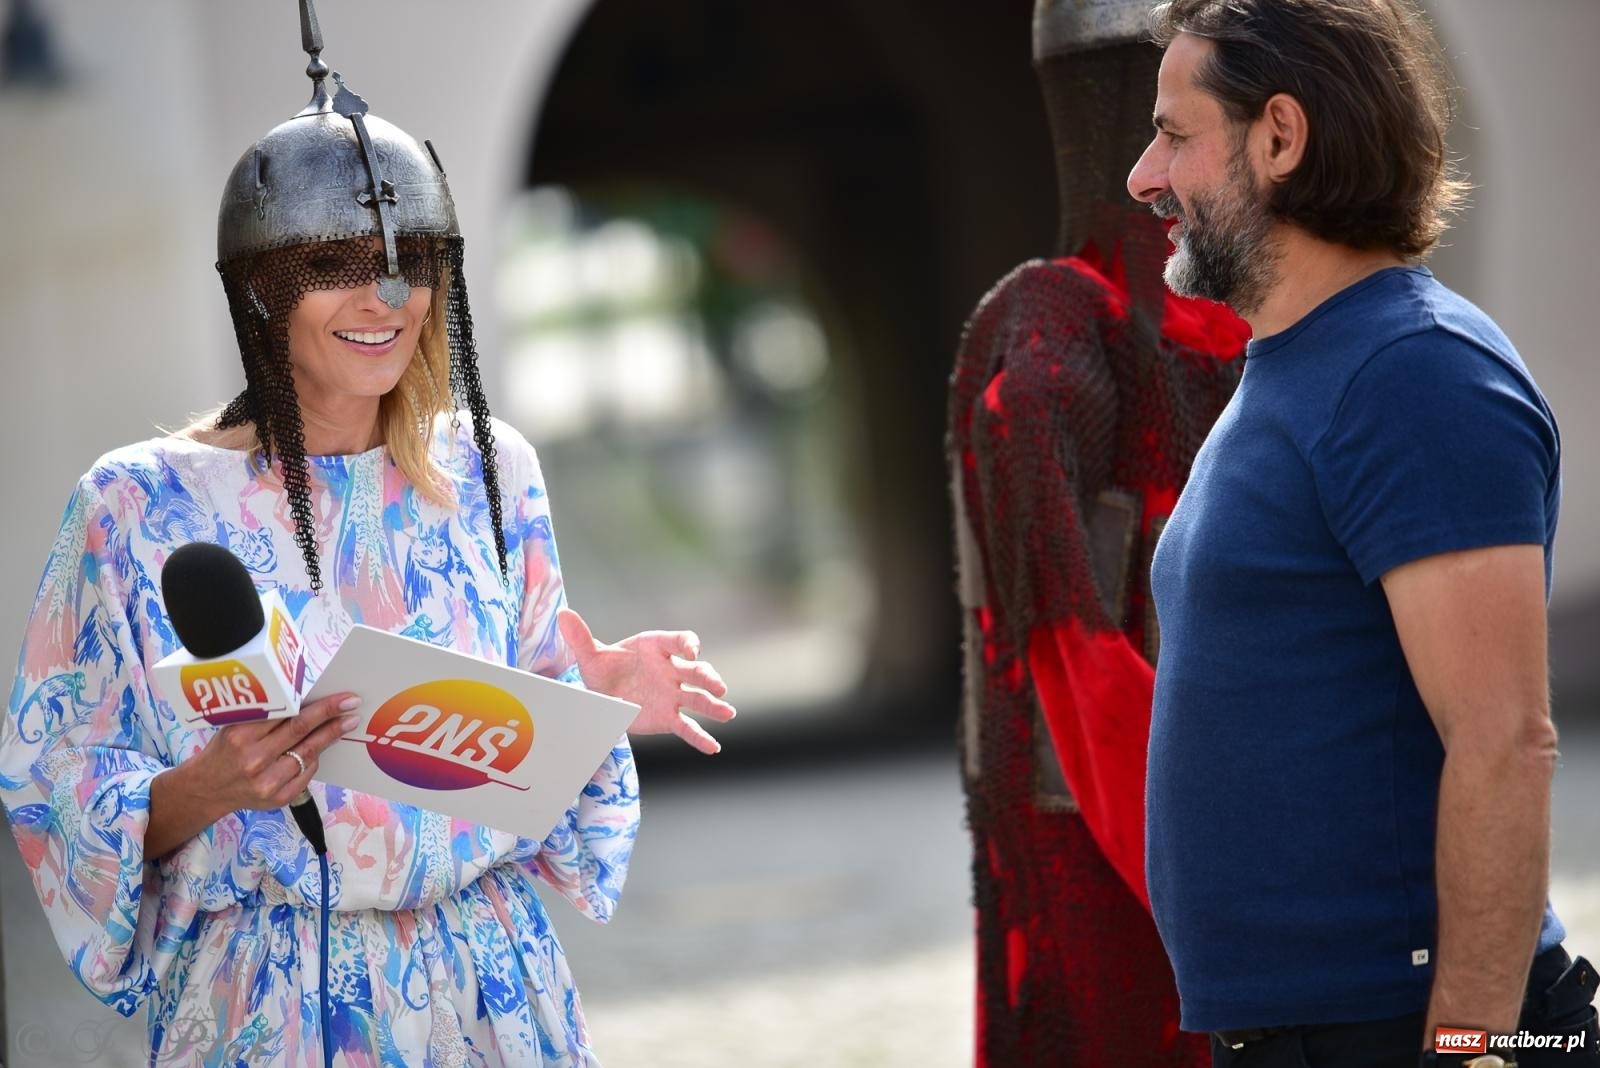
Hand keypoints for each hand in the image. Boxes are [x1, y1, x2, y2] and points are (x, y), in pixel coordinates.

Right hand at [185, 692, 359, 812]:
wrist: (206, 790)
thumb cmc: (224, 751)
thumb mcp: (234, 726)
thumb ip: (264, 716)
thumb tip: (306, 699)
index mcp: (241, 736)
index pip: (288, 716)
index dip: (319, 706)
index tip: (342, 697)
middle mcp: (254, 760)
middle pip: (301, 733)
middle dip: (332, 717)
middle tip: (353, 704)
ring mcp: (267, 783)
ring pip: (308, 754)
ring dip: (330, 737)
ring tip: (346, 723)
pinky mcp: (278, 799)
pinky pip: (306, 773)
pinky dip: (314, 758)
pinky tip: (318, 748)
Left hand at [558, 608, 735, 754]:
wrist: (602, 694)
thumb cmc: (603, 669)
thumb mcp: (590, 655)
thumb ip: (580, 637)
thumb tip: (563, 614)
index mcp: (657, 647)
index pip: (680, 641)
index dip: (688, 644)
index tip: (691, 652)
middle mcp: (671, 670)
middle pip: (696, 671)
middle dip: (708, 678)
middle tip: (719, 687)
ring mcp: (672, 694)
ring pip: (698, 699)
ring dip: (714, 705)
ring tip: (728, 713)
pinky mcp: (668, 717)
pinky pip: (687, 728)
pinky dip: (701, 738)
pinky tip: (713, 748)